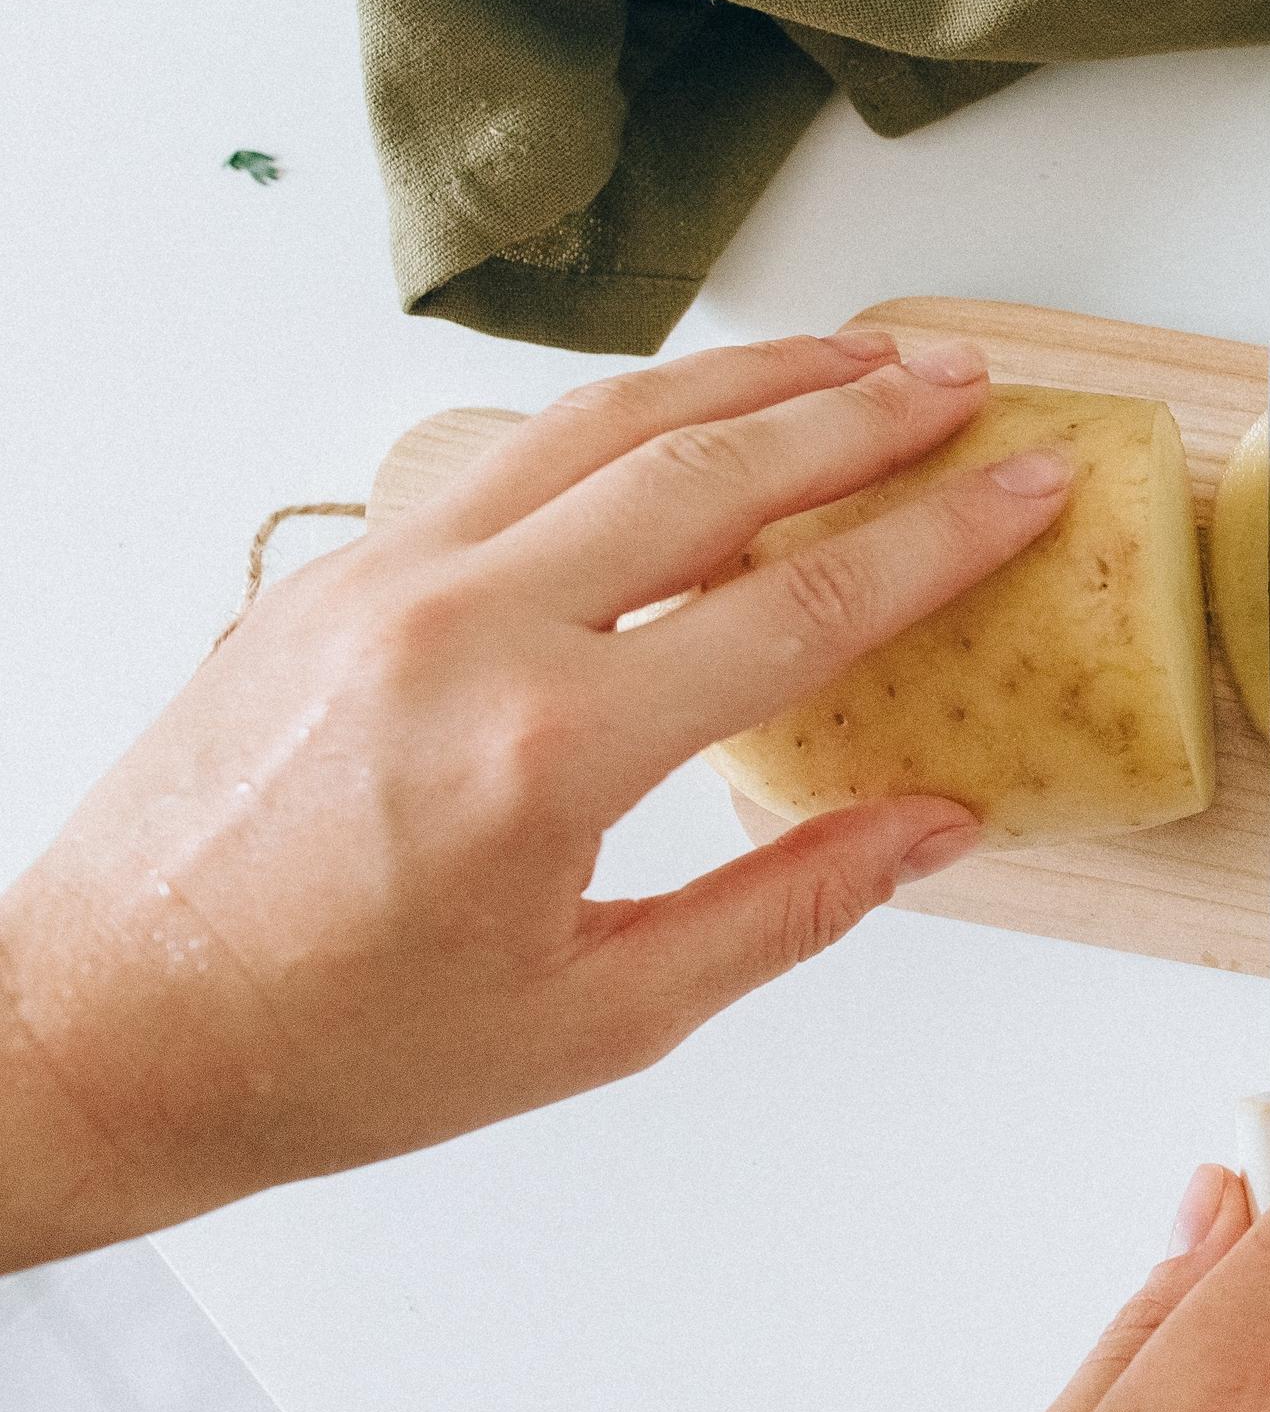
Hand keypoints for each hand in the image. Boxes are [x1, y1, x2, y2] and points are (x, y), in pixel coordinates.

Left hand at [0, 331, 1068, 1268]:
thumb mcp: (597, 1018)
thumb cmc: (329, 1050)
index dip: (939, 539)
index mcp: (548, 753)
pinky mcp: (335, 573)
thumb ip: (785, 908)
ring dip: (748, 380)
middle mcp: (463, 633)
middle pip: (713, 468)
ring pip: (602, 424)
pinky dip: (624, 419)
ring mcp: (385, 582)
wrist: (100, 1031)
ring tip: (856, 362)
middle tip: (965, 387)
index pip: (799, 604)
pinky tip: (691, 418)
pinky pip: (508, 456)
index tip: (1028, 488)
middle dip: (863, 414)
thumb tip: (932, 830)